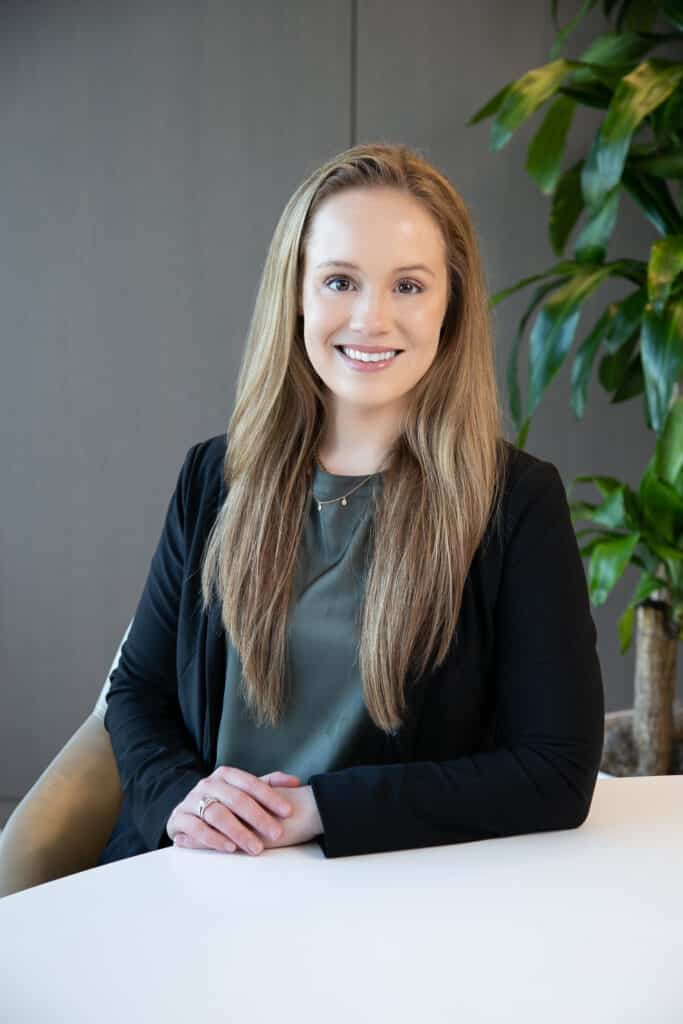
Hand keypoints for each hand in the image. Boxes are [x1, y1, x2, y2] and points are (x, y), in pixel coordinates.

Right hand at [166, 766, 321, 855]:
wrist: (185, 812)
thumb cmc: (222, 803)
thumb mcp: (244, 791)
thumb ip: (269, 784)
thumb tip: (296, 782)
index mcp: (225, 775)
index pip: (250, 783)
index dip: (270, 796)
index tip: (288, 812)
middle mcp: (207, 784)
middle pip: (235, 799)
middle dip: (258, 817)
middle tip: (277, 834)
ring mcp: (191, 801)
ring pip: (217, 814)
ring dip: (238, 832)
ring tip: (256, 848)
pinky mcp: (179, 819)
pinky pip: (196, 828)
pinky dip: (213, 839)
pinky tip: (229, 848)